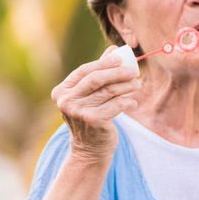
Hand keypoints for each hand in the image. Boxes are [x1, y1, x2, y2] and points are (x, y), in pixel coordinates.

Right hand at [51, 46, 141, 162]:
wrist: (89, 150)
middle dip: (117, 72)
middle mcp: (66, 101)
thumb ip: (99, 72)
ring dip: (126, 86)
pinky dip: (127, 102)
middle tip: (133, 70)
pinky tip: (132, 103)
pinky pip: (115, 105)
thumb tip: (114, 49)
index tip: (120, 58)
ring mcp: (78, 111)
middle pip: (96, 79)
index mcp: (61, 91)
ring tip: (137, 85)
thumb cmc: (90, 117)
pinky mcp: (92, 120)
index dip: (103, 63)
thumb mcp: (89, 96)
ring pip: (108, 91)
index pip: (84, 71)